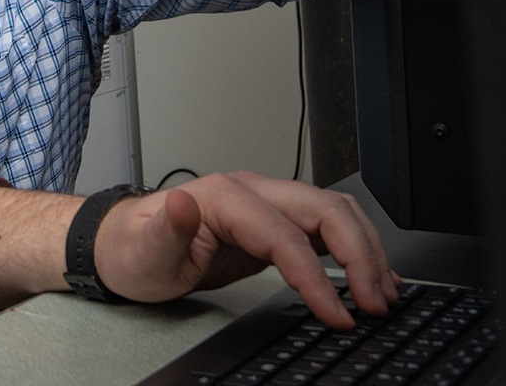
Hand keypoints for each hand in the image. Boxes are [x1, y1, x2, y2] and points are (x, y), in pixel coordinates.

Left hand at [93, 172, 399, 327]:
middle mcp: (251, 191)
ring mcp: (265, 203)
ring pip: (334, 213)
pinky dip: (354, 248)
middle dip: (360, 255)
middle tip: (376, 303)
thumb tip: (181, 204)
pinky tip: (367, 277)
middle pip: (325, 210)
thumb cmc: (133, 250)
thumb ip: (166, 229)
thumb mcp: (143, 250)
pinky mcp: (272, 222)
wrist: (123, 245)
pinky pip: (324, 227)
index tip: (338, 313)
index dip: (317, 276)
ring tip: (383, 293)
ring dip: (365, 249)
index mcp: (223, 196)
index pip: (287, 235)